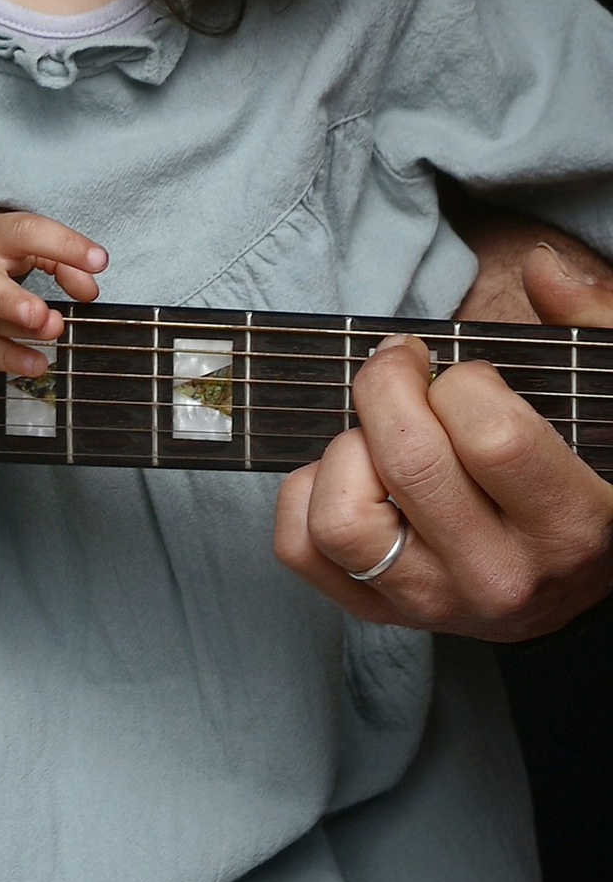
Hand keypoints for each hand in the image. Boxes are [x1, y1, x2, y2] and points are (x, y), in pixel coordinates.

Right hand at [0, 211, 108, 374]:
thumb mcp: (17, 246)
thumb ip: (60, 261)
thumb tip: (90, 292)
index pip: (27, 233)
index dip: (64, 246)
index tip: (99, 261)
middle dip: (10, 301)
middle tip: (39, 314)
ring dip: (22, 332)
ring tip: (53, 332)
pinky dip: (9, 359)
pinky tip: (35, 364)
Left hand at [273, 242, 612, 641]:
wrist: (574, 584)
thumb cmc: (592, 477)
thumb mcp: (610, 398)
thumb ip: (592, 322)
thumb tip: (537, 266)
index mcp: (571, 523)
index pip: (490, 436)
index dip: (463, 381)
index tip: (462, 373)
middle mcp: (501, 575)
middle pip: (408, 464)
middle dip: (387, 387)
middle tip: (400, 367)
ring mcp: (435, 603)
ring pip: (342, 518)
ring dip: (346, 452)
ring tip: (380, 435)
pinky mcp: (381, 614)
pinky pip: (300, 550)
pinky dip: (304, 495)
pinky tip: (351, 471)